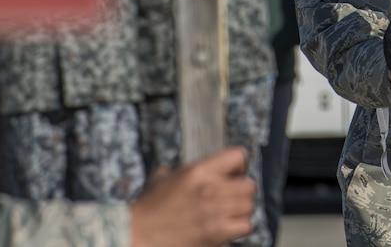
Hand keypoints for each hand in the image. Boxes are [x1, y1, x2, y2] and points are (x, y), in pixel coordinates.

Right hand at [129, 146, 255, 246]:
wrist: (140, 233)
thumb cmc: (149, 207)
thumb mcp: (162, 176)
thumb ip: (182, 169)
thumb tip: (193, 169)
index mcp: (198, 170)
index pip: (238, 156)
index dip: (239, 165)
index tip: (234, 173)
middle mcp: (210, 188)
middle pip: (250, 184)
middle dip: (242, 190)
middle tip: (232, 196)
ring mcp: (215, 211)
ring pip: (250, 205)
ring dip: (242, 209)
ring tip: (229, 212)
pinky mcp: (217, 233)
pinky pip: (246, 225)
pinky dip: (240, 226)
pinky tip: (227, 226)